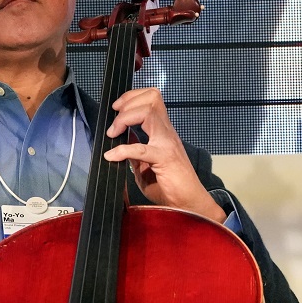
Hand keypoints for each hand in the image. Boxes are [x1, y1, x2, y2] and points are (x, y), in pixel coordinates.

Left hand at [103, 87, 225, 223]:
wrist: (189, 205)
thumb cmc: (171, 187)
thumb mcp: (145, 167)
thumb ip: (135, 153)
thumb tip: (120, 144)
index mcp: (163, 132)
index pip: (152, 100)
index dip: (132, 97)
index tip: (117, 108)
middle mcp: (166, 133)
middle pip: (152, 99)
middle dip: (128, 101)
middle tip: (114, 117)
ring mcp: (167, 143)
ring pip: (148, 112)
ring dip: (125, 118)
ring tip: (113, 133)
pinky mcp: (165, 158)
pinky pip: (141, 148)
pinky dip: (123, 150)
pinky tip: (112, 156)